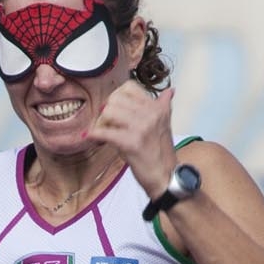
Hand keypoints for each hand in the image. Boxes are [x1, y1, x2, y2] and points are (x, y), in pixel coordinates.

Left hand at [85, 80, 176, 200]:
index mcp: (157, 107)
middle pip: (115, 99)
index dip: (116, 98)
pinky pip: (105, 132)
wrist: (165, 176)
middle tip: (107, 124)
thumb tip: (170, 91)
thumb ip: (163, 106)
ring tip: (104, 132)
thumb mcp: (165, 124)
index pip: (129, 87)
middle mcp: (151, 113)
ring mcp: (141, 127)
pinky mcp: (131, 143)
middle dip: (107, 111)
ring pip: (108, 112)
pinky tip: (93, 138)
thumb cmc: (160, 153)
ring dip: (101, 122)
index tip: (115, 110)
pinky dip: (95, 135)